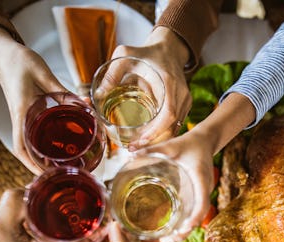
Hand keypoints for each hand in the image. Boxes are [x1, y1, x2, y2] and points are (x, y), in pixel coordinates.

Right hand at [0, 25, 67, 173]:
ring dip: (42, 160)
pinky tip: (58, 150)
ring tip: (62, 170)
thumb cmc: (19, 60)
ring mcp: (22, 117)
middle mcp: (20, 119)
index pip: (21, 146)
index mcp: (21, 112)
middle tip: (61, 179)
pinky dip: (43, 145)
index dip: (31, 164)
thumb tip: (84, 105)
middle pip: (26, 152)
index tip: (44, 176)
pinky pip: (34, 134)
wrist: (3, 51)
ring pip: (30, 145)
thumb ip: (62, 91)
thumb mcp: (43, 73)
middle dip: (41, 168)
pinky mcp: (27, 112)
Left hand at [110, 27, 191, 148]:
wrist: (168, 50)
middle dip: (154, 141)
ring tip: (137, 147)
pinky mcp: (185, 105)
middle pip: (173, 126)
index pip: (168, 114)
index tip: (141, 140)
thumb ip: (111, 73)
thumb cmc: (146, 53)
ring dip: (158, 140)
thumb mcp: (125, 55)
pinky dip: (163, 134)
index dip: (156, 131)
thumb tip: (97, 95)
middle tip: (133, 149)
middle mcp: (181, 93)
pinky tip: (148, 140)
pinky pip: (176, 124)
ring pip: (176, 127)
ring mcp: (185, 100)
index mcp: (168, 82)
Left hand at [133, 129, 216, 241]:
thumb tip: (130, 153)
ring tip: (166, 239)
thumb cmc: (189, 143)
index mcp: (201, 180)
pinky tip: (173, 227)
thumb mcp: (171, 145)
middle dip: (185, 231)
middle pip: (199, 216)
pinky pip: (195, 212)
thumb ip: (152, 149)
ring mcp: (203, 194)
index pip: (202, 203)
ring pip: (197, 217)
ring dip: (185, 230)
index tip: (185, 227)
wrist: (205, 141)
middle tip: (166, 240)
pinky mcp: (199, 194)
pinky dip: (185, 222)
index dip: (195, 217)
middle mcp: (204, 190)